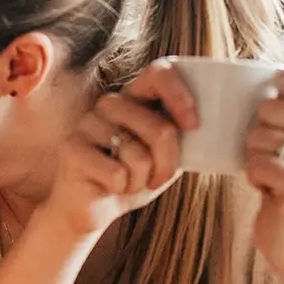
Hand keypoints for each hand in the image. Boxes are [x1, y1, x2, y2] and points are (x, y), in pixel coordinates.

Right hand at [40, 59, 198, 236]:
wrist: (91, 210)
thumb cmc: (131, 179)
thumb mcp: (165, 158)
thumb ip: (181, 138)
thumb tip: (212, 127)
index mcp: (134, 98)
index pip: (159, 73)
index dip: (181, 95)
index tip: (194, 125)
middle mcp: (109, 104)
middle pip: (159, 128)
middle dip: (167, 162)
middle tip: (157, 178)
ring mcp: (88, 123)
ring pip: (138, 155)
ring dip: (141, 179)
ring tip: (128, 181)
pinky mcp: (72, 147)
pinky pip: (116, 173)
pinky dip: (122, 189)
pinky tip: (109, 187)